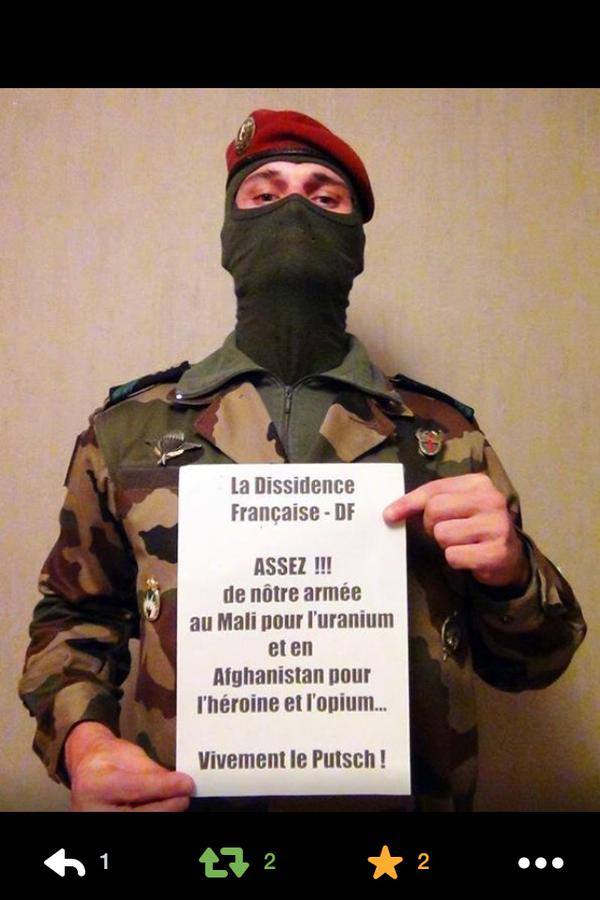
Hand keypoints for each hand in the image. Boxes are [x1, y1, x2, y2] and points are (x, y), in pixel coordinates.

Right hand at [65, 722, 194, 811]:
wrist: (86, 771)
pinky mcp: (106, 833)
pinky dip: (154, 814)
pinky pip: (136, 824)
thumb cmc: (109, 759)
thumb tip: (180, 784)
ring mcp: (97, 823)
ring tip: (177, 802)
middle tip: (186, 797)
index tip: (187, 784)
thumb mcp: (130, 756)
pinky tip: (165, 808)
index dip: (165, 787)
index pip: (137, 789)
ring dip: (163, 813)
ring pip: (140, 823)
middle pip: (140, 815)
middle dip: (167, 807)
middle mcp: (92, 811)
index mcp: (96, 785)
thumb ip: (153, 773)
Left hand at [383, 473, 530, 589]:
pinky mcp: (496, 552)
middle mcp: (490, 499)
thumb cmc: (474, 527)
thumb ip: (427, 503)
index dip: (408, 503)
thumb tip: (390, 514)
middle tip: (447, 532)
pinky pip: (454, 556)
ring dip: (446, 544)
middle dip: (432, 526)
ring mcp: (496, 525)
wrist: (509, 555)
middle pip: (434, 510)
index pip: (433, 489)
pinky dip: (456, 560)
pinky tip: (471, 556)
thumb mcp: (456, 506)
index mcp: (478, 483)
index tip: (389, 515)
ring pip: (443, 534)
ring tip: (463, 543)